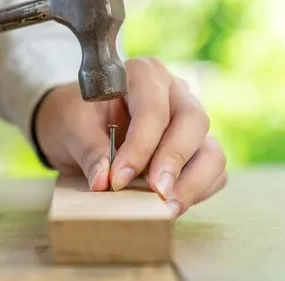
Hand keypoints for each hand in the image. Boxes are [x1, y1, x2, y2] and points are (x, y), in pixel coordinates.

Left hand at [34, 57, 226, 217]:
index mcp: (143, 75)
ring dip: (193, 183)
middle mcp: (174, 93)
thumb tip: (103, 181)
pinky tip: (171, 206)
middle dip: (174, 161)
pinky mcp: (197, 148)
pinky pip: (212, 171)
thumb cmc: (76, 117)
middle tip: (155, 193)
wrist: (76, 124)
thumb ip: (89, 150)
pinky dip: (198, 191)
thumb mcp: (72, 127)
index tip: (118, 179)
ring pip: (211, 149)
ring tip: (165, 209)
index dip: (140, 147)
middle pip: (193, 122)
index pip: (153, 109)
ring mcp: (189, 121)